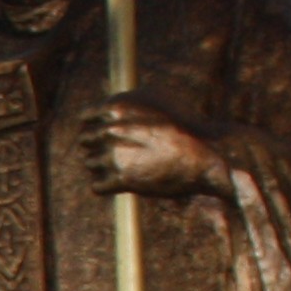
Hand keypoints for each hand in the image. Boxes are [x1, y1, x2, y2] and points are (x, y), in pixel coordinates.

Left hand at [79, 95, 229, 199]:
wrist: (207, 155)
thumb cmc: (185, 129)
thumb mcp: (156, 103)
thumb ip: (129, 106)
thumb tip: (107, 112)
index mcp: (117, 107)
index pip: (84, 119)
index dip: (96, 129)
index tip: (110, 136)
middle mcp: (111, 129)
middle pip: (85, 143)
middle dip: (99, 148)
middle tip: (123, 154)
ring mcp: (114, 155)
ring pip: (90, 165)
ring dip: (104, 168)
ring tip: (129, 168)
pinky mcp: (121, 179)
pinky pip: (96, 187)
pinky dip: (107, 187)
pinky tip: (125, 183)